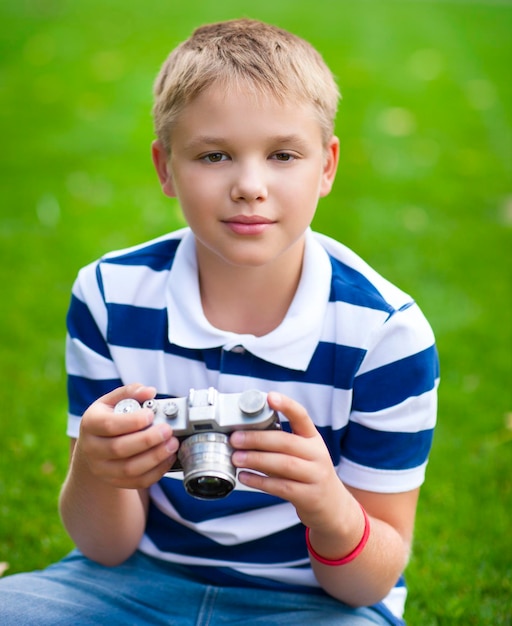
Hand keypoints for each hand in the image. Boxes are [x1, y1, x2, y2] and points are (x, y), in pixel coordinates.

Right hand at [74, 383, 178, 489]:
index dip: (132, 421)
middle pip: (119, 449)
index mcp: (90, 424)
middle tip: (168, 430)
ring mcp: (102, 469)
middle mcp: (92, 448)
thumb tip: (149, 391)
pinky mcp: (115, 482)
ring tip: (172, 444)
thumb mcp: (113, 401)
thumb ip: (131, 392)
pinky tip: (168, 458)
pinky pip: (137, 481)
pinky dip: (156, 472)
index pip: (109, 425)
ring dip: (155, 457)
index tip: (151, 414)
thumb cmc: (107, 418)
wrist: (94, 446)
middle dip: (148, 439)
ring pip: (129, 469)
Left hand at [230, 391, 349, 530]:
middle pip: (286, 442)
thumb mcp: (303, 453)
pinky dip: (260, 481)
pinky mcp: (309, 496)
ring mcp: (315, 475)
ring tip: (236, 458)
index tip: (270, 397)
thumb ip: (280, 444)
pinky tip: (244, 477)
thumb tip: (244, 434)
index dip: (287, 405)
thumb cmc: (309, 474)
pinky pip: (281, 487)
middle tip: (235, 438)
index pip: (302, 416)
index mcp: (313, 438)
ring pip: (283, 464)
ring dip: (256, 459)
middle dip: (258, 439)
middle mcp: (317, 454)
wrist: (333, 506)